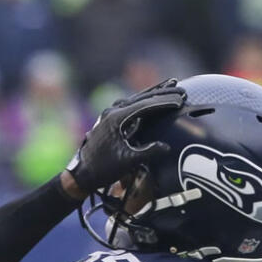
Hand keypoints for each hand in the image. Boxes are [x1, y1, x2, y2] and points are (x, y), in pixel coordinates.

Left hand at [65, 78, 186, 192]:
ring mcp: (109, 114)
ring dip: (153, 94)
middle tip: (181, 89)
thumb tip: (166, 147)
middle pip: (142, 97)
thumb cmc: (102, 169)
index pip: (145, 105)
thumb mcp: (127, 162)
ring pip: (135, 99)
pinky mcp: (109, 120)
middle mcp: (112, 111)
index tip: (180, 100)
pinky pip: (129, 106)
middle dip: (162, 93)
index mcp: (116, 118)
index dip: (164, 102)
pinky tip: (151, 99)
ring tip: (170, 87)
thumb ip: (147, 152)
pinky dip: (143, 102)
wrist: (80, 174)